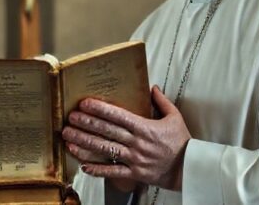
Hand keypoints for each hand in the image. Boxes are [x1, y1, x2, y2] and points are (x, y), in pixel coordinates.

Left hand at [62, 86, 190, 190]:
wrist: (189, 168)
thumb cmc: (182, 142)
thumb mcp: (175, 117)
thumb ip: (162, 101)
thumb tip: (152, 86)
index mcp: (145, 128)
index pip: (118, 116)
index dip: (100, 109)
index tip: (85, 103)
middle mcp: (137, 143)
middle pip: (107, 131)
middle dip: (87, 124)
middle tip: (70, 118)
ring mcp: (134, 159)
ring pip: (105, 150)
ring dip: (85, 144)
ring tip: (69, 138)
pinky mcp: (134, 173)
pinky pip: (113, 172)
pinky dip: (97, 170)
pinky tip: (83, 166)